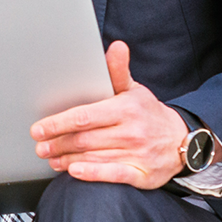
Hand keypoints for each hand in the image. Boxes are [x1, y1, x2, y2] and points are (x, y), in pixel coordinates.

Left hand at [31, 42, 188, 188]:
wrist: (182, 141)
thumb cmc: (148, 114)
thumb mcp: (134, 90)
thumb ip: (118, 71)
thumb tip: (116, 47)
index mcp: (126, 108)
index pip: (84, 116)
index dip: (57, 123)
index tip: (38, 128)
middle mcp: (132, 132)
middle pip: (84, 139)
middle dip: (57, 143)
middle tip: (40, 146)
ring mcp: (137, 154)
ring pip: (93, 157)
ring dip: (66, 159)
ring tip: (51, 158)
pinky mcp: (142, 174)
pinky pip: (112, 175)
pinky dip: (91, 173)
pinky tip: (74, 171)